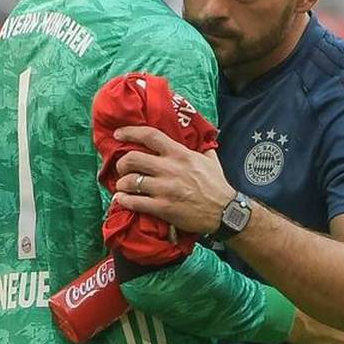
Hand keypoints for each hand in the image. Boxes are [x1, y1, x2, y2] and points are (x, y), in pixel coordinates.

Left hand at [111, 126, 235, 234]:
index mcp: (179, 154)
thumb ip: (199, 148)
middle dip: (121, 164)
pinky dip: (124, 201)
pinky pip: (135, 202)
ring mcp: (164, 189)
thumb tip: (198, 137)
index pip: (150, 136)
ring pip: (130, 182)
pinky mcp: (162, 208)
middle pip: (132, 159)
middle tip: (122, 168)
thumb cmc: (217, 184)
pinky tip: (122, 200)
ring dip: (121, 184)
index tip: (118, 135)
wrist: (225, 211)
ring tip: (122, 187)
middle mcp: (169, 169)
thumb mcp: (209, 159)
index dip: (130, 132)